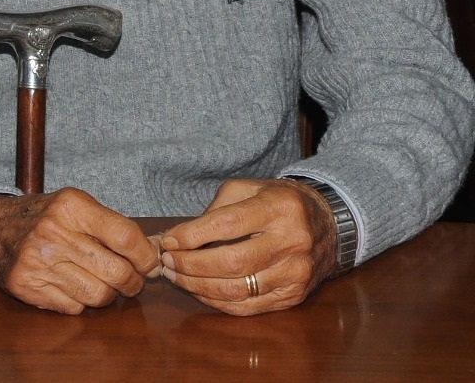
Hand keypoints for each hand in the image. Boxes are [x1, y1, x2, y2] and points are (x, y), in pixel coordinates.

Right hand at [0, 189, 160, 313]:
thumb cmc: (42, 218)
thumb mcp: (74, 205)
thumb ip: (111, 226)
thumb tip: (153, 256)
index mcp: (70, 206)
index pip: (126, 237)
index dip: (145, 257)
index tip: (149, 265)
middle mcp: (53, 232)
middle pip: (117, 272)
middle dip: (132, 283)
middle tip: (130, 281)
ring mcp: (38, 261)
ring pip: (98, 296)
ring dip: (106, 295)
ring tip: (99, 283)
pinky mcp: (27, 286)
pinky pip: (74, 308)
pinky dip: (79, 302)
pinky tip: (71, 286)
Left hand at [157, 178, 336, 315]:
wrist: (328, 224)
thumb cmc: (277, 202)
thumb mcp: (248, 189)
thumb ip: (216, 209)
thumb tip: (179, 237)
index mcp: (279, 208)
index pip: (228, 225)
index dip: (193, 235)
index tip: (168, 240)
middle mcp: (292, 242)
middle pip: (232, 262)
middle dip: (190, 265)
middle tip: (167, 262)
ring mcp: (296, 273)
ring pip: (238, 289)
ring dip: (198, 286)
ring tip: (175, 276)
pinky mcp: (294, 296)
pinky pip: (248, 306)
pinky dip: (217, 302)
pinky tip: (198, 290)